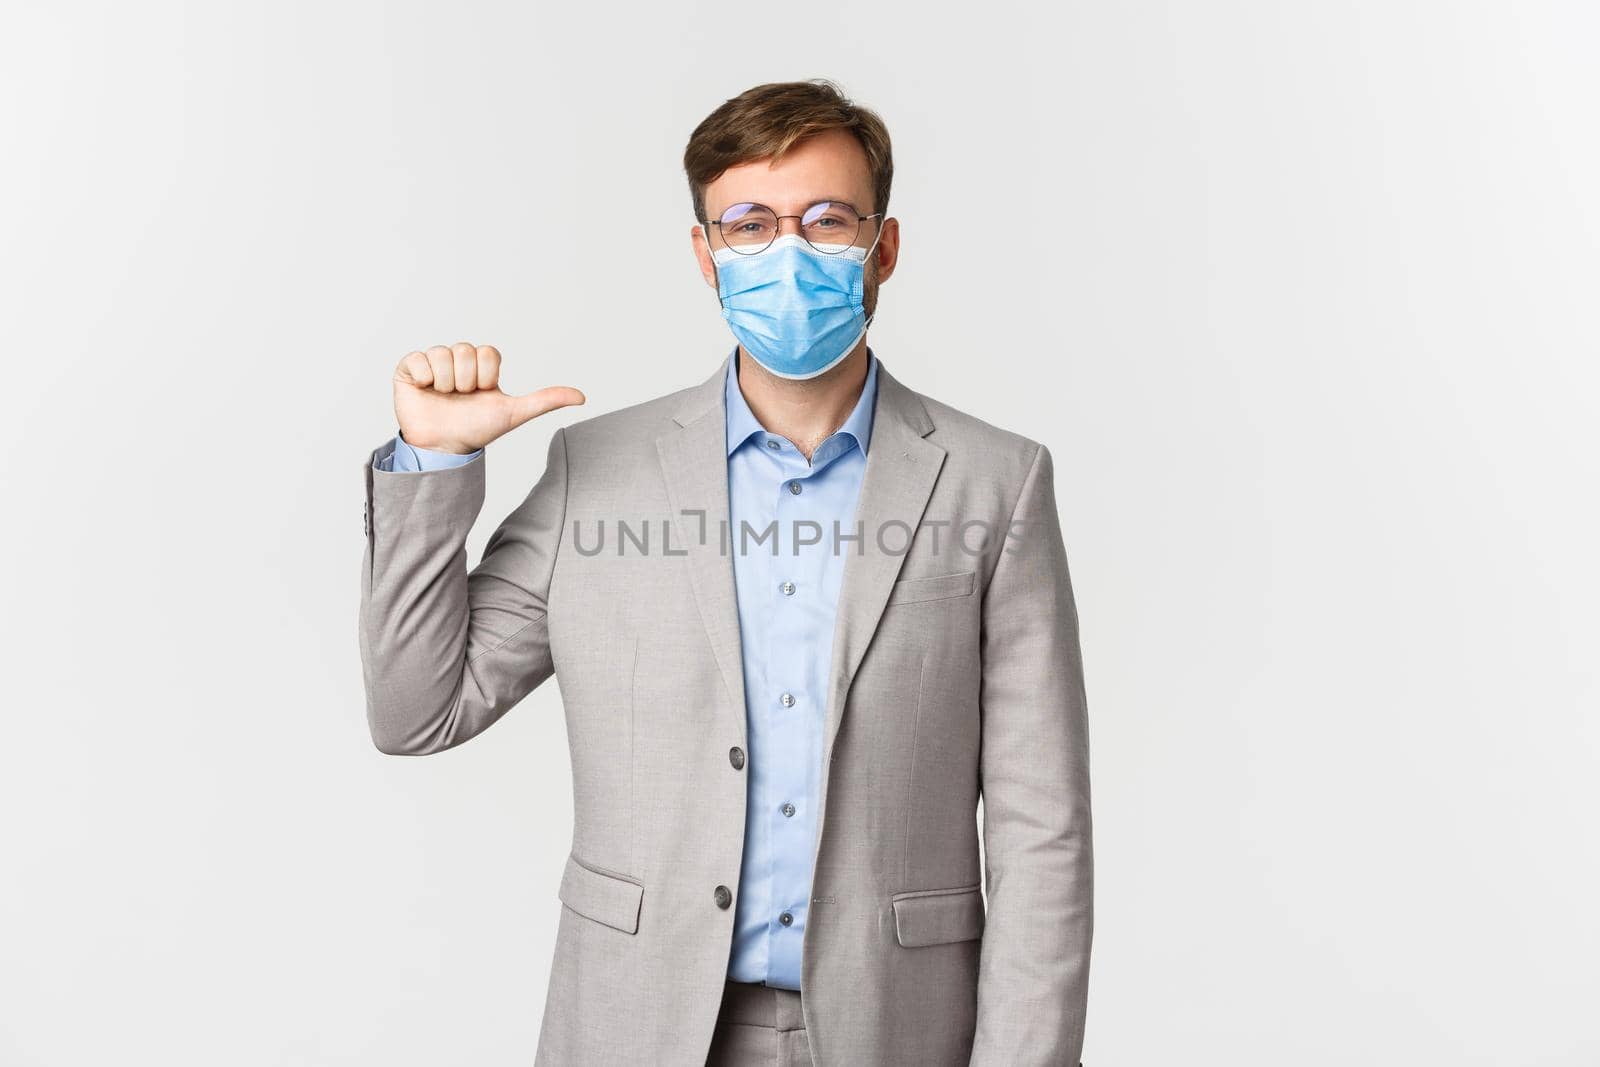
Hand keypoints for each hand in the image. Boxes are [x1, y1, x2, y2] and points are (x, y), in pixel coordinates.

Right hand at [392, 343, 584, 453]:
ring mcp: (432, 362)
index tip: (482, 394)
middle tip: (461, 398)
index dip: (486, 378)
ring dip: (446, 382)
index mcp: (480, 365)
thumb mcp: (514, 414)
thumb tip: (582, 397)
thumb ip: (545, 401)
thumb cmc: (477, 430)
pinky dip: (424, 378)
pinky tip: (426, 392)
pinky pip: (419, 358)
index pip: (488, 353)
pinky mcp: (409, 368)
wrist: (444, 448)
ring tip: (443, 397)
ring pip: (443, 354)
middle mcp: (457, 359)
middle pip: (466, 351)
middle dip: (466, 382)